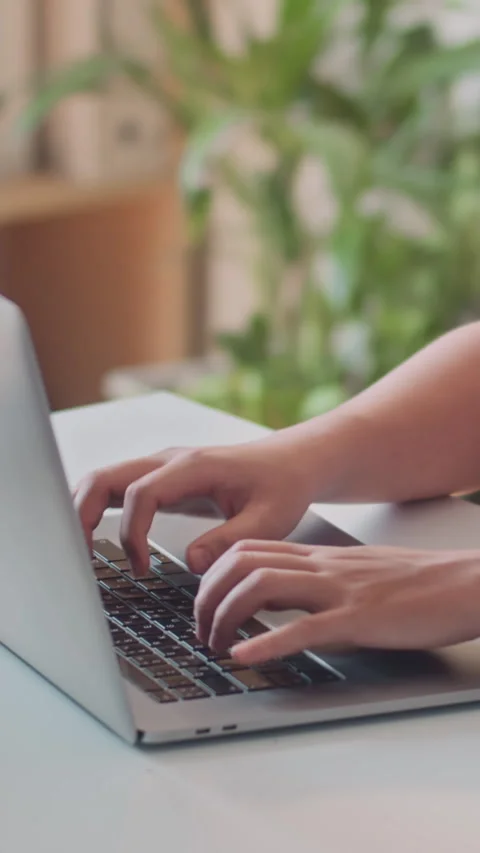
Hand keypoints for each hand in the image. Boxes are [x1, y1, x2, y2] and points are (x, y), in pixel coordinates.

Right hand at [74, 440, 316, 575]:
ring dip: (82, 511)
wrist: (291, 463)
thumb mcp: (269, 520)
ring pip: (102, 478)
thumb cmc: (282, 487)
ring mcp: (161, 467)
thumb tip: (191, 562)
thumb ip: (230, 540)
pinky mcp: (160, 479)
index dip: (132, 533)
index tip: (141, 569)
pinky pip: (116, 487)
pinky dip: (96, 509)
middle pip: (105, 477)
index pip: (141, 493)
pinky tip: (95, 539)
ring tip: (80, 553)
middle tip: (81, 559)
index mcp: (193, 467)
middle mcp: (169, 461)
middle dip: (82, 515)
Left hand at [193, 541, 479, 664]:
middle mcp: (322, 566)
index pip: (249, 548)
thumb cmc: (418, 582)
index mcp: (321, 556)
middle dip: (207, 595)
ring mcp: (338, 590)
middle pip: (242, 563)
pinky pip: (304, 627)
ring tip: (215, 645)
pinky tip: (245, 656)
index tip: (204, 602)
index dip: (214, 573)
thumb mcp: (358, 574)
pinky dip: (267, 642)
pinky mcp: (359, 619)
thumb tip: (288, 600)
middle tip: (199, 630)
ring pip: (262, 586)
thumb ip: (321, 580)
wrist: (465, 582)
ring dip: (226, 616)